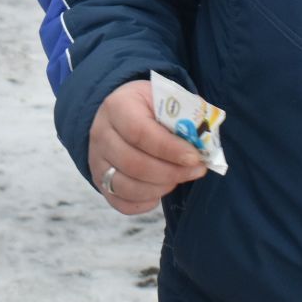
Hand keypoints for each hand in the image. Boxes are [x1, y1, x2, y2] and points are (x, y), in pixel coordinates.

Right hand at [88, 79, 206, 215]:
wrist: (122, 114)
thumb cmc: (150, 107)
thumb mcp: (166, 99)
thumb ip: (186, 116)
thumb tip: (204, 142)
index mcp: (117, 106)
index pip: (139, 132)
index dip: (169, 149)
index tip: (195, 157)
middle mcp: (101, 134)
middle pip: (133, 163)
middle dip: (171, 172)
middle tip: (196, 170)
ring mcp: (97, 161)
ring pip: (126, 186)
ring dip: (160, 188)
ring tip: (179, 178)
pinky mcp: (100, 181)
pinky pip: (121, 203)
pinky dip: (145, 202)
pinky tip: (161, 190)